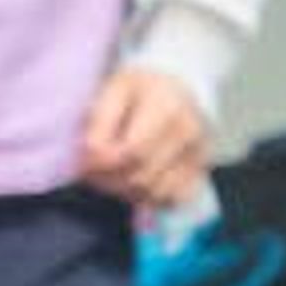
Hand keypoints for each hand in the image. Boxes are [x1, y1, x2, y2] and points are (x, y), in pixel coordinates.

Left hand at [77, 62, 209, 209]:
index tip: (84, 160)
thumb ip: (100, 120)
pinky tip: (133, 183)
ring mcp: (199, 155)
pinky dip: (148, 198)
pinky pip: (171, 199)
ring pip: (154, 193)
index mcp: (168, 105)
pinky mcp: (200, 172)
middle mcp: (189, 133)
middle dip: (109, 180)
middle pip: (142, 176)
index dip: (103, 163)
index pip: (133, 151)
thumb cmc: (142, 86)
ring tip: (109, 176)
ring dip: (124, 191)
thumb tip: (91, 154)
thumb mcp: (115, 88)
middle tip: (90, 172)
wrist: (180, 85)